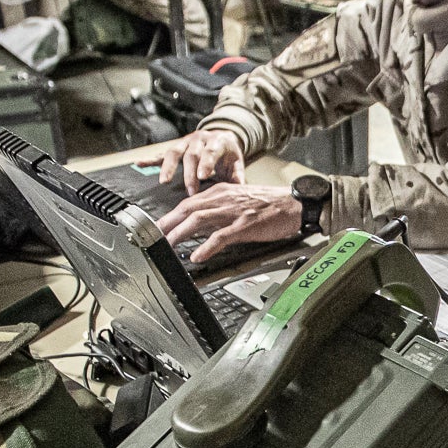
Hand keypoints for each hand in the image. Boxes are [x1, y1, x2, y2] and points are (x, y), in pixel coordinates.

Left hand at [155, 184, 302, 263]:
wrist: (295, 204)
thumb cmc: (270, 205)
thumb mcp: (239, 201)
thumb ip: (219, 209)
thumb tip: (201, 224)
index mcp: (221, 192)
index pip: (188, 202)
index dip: (169, 215)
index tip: (157, 227)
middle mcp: (223, 199)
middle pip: (187, 209)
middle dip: (167, 223)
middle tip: (152, 237)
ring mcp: (233, 212)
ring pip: (198, 220)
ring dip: (180, 233)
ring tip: (168, 246)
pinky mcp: (245, 225)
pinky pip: (221, 236)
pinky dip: (206, 246)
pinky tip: (197, 255)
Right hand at [158, 128, 246, 193]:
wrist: (222, 138)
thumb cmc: (228, 154)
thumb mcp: (236, 163)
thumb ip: (237, 176)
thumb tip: (238, 190)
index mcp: (216, 142)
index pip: (210, 152)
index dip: (205, 163)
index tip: (202, 176)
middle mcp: (199, 139)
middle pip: (191, 155)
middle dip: (189, 173)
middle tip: (190, 190)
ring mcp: (186, 142)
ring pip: (174, 151)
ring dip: (168, 167)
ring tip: (164, 181)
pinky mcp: (176, 147)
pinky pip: (162, 153)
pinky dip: (150, 159)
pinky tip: (139, 163)